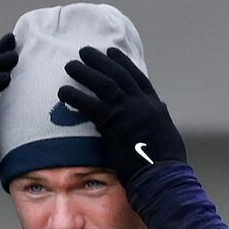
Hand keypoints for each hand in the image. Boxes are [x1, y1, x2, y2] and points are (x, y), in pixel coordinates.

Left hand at [57, 46, 185, 187]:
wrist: (163, 177)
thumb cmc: (165, 165)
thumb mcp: (166, 137)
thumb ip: (157, 123)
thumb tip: (158, 116)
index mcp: (154, 107)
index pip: (137, 78)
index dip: (123, 63)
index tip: (112, 52)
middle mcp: (142, 104)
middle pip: (118, 74)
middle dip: (100, 60)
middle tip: (85, 51)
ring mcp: (128, 111)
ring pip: (104, 83)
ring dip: (85, 72)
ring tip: (70, 64)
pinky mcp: (113, 124)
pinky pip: (89, 104)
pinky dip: (75, 96)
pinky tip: (62, 92)